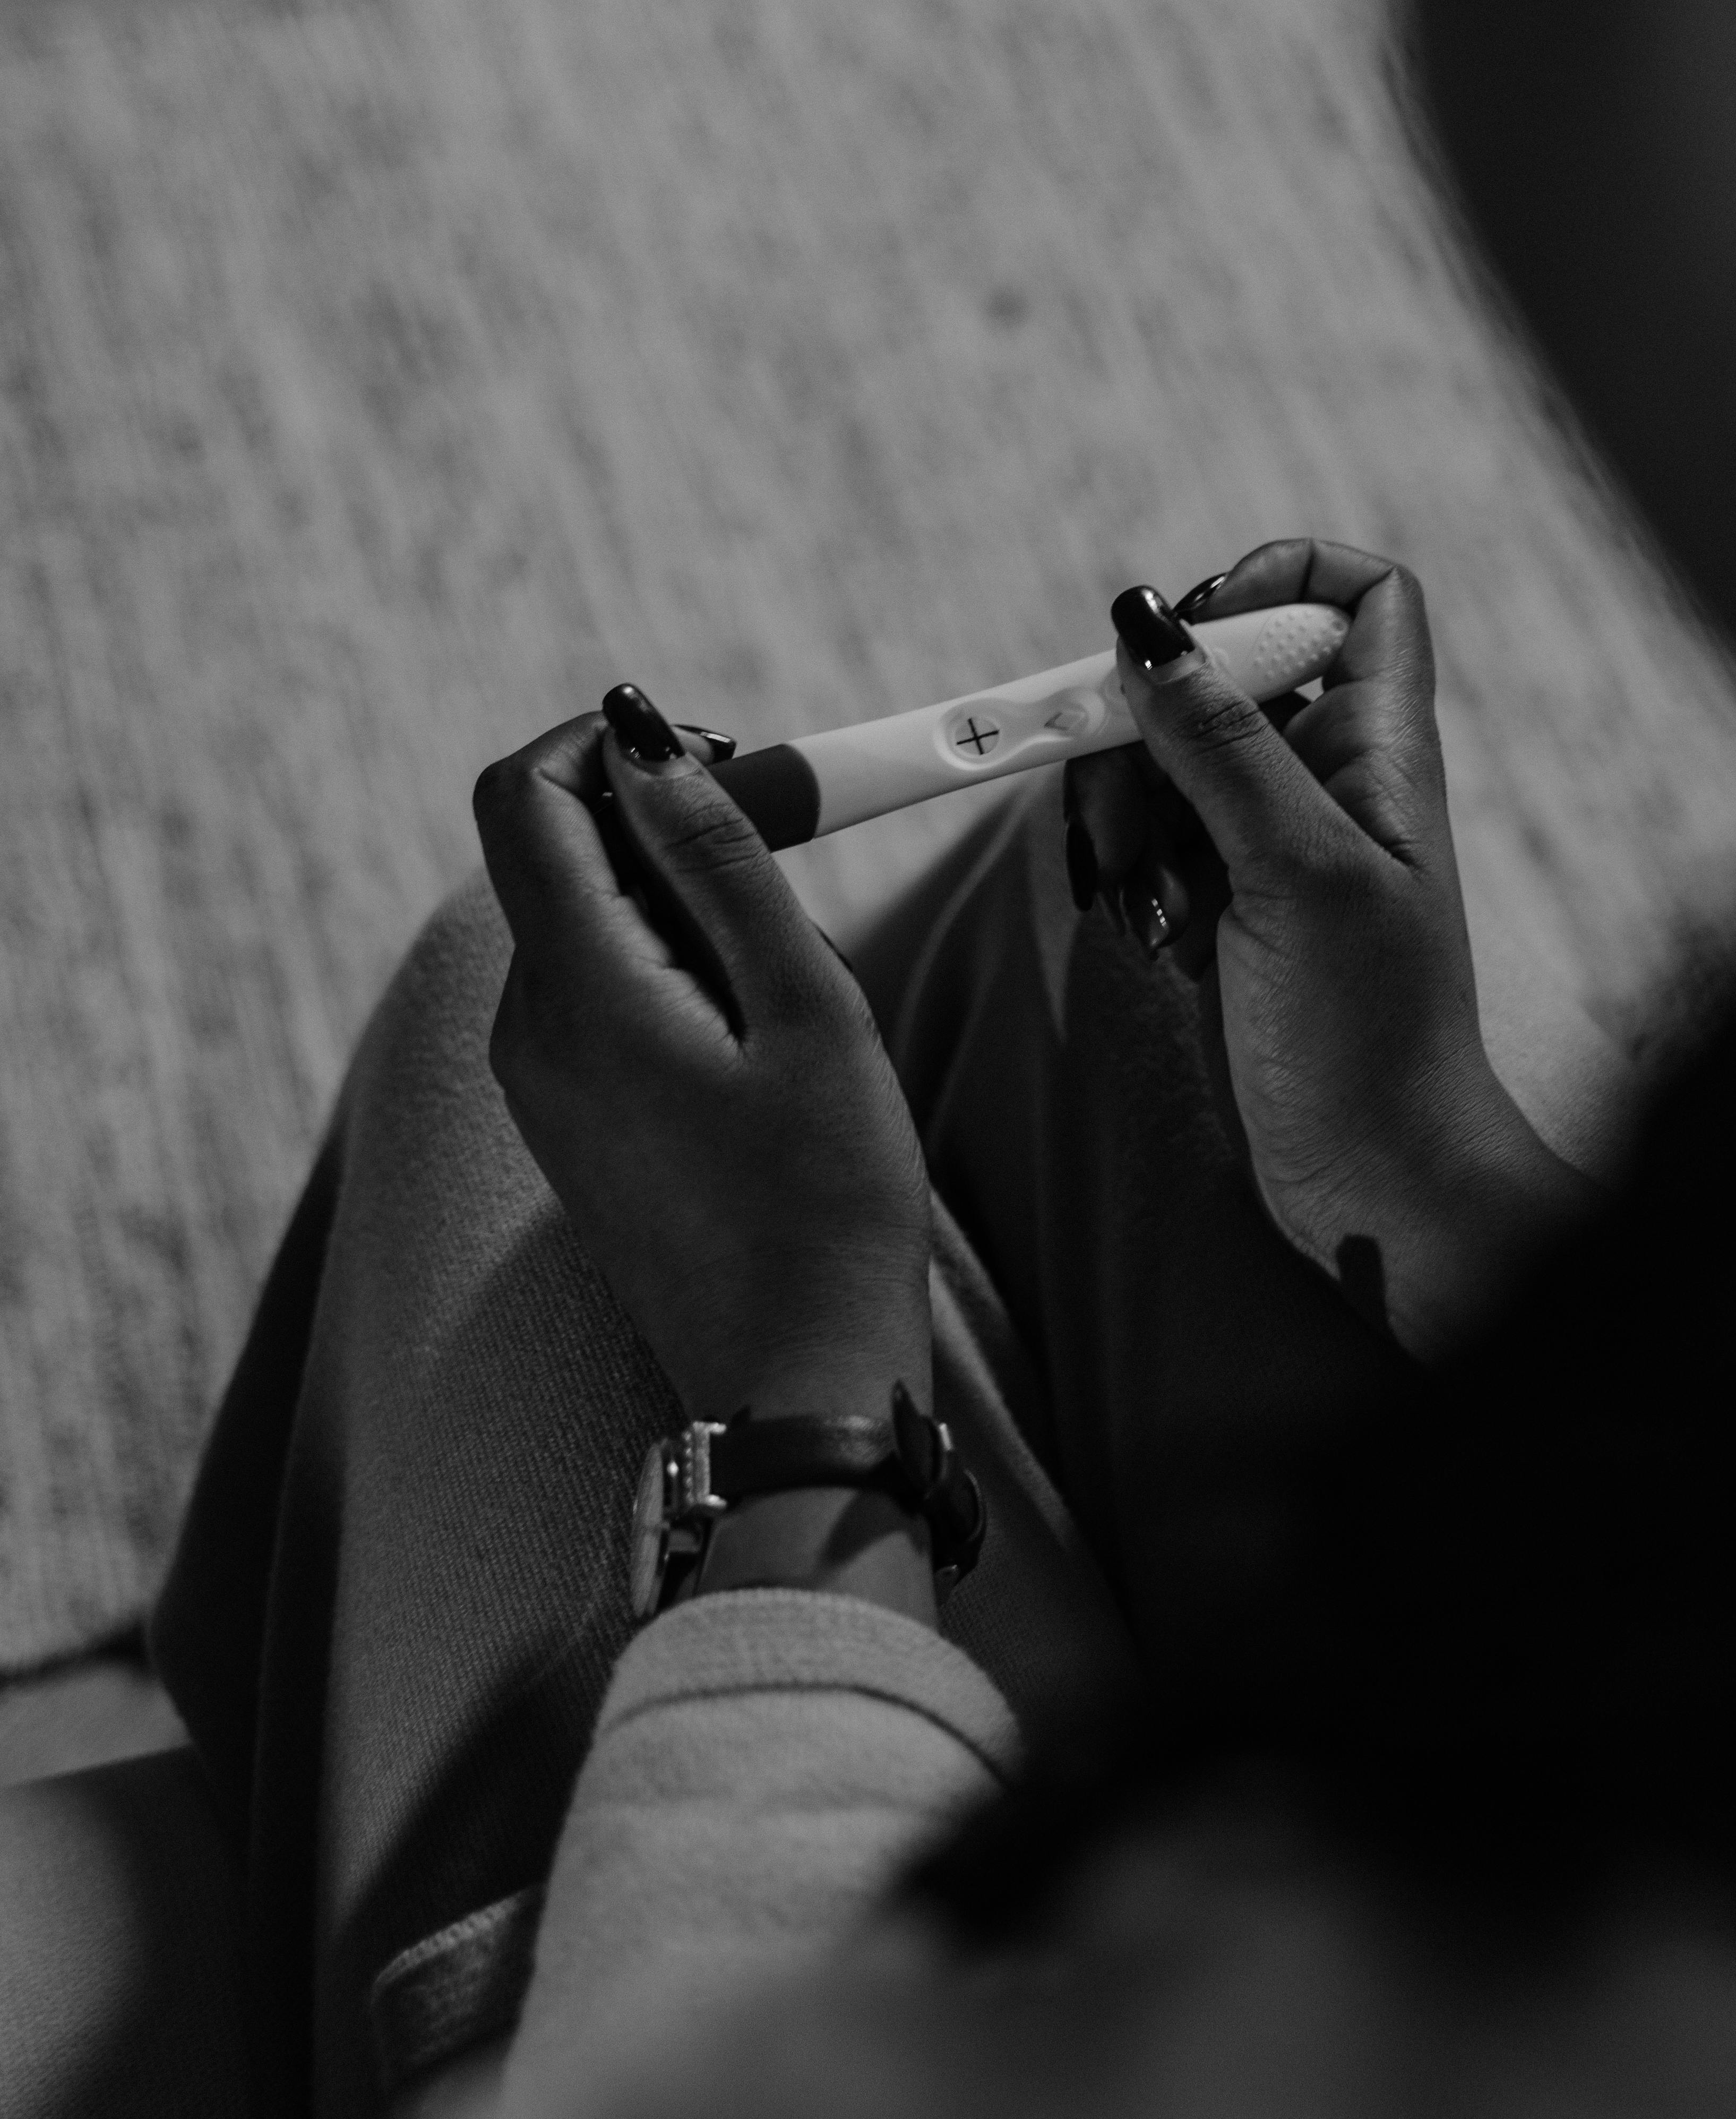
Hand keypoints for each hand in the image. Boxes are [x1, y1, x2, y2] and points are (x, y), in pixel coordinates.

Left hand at [474, 691, 933, 1432]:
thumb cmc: (827, 1200)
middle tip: (797, 862)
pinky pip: (601, 993)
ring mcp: (541, 1081)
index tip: (724, 757)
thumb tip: (645, 746)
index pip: (525, 796)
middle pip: (559, 854)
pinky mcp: (571, 1120)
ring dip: (688, 907)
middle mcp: (529, 1030)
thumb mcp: (806, 1009)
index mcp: (579, 992)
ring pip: (591, 923)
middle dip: (672, 826)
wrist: (799, 1376)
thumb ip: (721, 864)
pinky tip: (763, 1044)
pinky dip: (676, 972)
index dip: (610, 742)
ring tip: (792, 990)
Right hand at [1068, 542, 1592, 1350]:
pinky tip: (1164, 947)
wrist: (1370, 1179)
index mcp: (1383, 747)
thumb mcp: (1298, 872)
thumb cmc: (1371, 1033)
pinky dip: (1134, 882)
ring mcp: (1270, 840)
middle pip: (1213, 675)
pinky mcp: (1221, 901)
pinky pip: (1146, 841)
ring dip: (1129, 823)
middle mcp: (1329, 777)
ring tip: (1155, 907)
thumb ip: (1221, 745)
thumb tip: (1147, 622)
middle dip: (1146, 734)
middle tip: (1132, 822)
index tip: (1193, 628)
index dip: (1278, 578)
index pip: (1360, 594)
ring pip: (1161, 762)